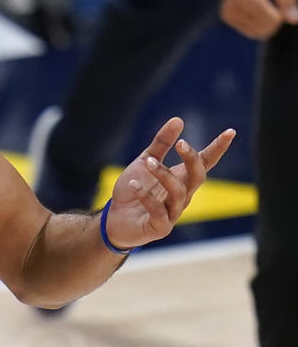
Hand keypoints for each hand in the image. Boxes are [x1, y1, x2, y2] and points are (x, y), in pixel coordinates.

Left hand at [105, 117, 235, 249]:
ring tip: (148, 162)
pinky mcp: (159, 227)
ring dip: (164, 175)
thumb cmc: (133, 190)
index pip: (205, 163)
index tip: (230, 131)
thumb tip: (179, 119)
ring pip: (178, 192)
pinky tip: (133, 185)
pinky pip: (158, 211)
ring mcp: (173, 213)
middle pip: (197, 177)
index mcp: (182, 178)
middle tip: (181, 144)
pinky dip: (147, 197)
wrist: (114, 219)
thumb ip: (161, 144)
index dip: (218, 148)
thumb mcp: (144, 162)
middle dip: (192, 160)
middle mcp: (182, 196)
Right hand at [221, 0, 297, 38]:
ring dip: (266, 23)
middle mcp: (234, 8)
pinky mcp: (226, 17)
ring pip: (257, 34)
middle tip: (273, 3)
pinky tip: (256, 10)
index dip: (283, 12)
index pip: (274, 21)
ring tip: (264, 5)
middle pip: (266, 29)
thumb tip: (294, 21)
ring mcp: (228, 14)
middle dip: (275, 20)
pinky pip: (249, 32)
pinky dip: (258, 24)